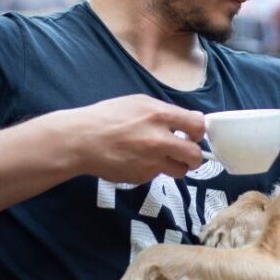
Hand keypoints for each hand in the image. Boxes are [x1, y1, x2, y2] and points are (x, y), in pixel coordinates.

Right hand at [53, 94, 205, 183]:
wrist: (81, 140)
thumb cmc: (107, 116)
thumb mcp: (138, 102)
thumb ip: (165, 111)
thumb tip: (189, 120)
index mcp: (160, 115)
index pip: (198, 126)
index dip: (198, 131)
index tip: (192, 133)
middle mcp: (159, 140)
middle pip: (195, 155)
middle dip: (193, 155)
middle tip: (185, 152)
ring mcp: (151, 162)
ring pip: (180, 171)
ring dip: (176, 165)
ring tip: (162, 157)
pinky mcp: (142, 177)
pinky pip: (157, 175)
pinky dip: (153, 169)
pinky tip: (138, 160)